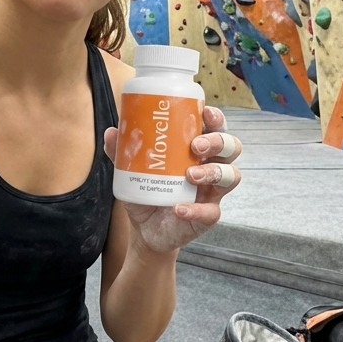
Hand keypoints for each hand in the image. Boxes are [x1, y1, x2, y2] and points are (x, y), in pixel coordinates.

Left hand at [103, 105, 241, 253]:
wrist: (145, 229)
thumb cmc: (147, 191)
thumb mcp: (132, 171)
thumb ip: (122, 152)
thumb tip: (111, 132)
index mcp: (196, 150)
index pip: (215, 127)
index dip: (216, 118)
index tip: (205, 112)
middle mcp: (210, 167)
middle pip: (230, 147)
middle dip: (218, 142)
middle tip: (195, 146)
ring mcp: (211, 192)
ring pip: (231, 175)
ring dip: (213, 172)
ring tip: (190, 175)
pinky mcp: (208, 215)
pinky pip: (212, 211)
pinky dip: (196, 209)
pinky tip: (179, 208)